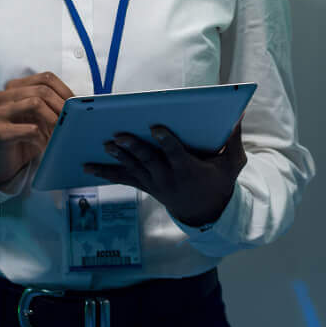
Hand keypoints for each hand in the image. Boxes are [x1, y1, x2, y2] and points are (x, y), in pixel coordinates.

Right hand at [0, 71, 74, 188]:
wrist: (4, 160)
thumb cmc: (26, 135)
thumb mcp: (40, 115)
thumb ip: (53, 105)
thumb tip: (81, 103)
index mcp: (16, 87)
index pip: (46, 78)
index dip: (65, 91)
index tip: (76, 107)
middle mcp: (5, 96)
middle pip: (42, 90)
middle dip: (62, 106)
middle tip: (72, 122)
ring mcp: (0, 113)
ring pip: (35, 103)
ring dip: (53, 120)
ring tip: (58, 134)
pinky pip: (30, 129)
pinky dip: (44, 138)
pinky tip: (45, 145)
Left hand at [85, 121, 247, 228]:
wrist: (205, 212)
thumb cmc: (220, 183)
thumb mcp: (232, 164)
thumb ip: (234, 140)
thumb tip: (238, 114)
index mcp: (188, 169)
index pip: (175, 153)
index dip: (165, 140)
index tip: (155, 127)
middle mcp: (168, 178)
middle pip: (148, 161)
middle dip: (133, 148)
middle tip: (119, 136)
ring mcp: (155, 183)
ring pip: (133, 169)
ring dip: (118, 157)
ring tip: (105, 146)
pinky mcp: (146, 186)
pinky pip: (124, 179)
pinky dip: (106, 172)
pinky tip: (87, 166)